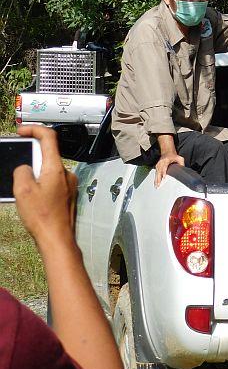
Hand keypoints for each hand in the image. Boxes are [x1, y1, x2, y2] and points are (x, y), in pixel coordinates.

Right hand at [13, 125, 77, 248]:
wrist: (57, 238)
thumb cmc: (43, 217)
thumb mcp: (22, 190)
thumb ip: (21, 172)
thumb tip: (25, 167)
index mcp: (56, 168)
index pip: (49, 137)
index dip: (34, 129)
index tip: (22, 131)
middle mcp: (66, 173)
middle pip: (47, 154)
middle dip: (30, 156)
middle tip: (17, 164)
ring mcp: (69, 184)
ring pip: (49, 169)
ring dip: (34, 172)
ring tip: (23, 187)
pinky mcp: (67, 194)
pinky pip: (52, 181)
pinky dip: (40, 183)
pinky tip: (31, 196)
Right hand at [154, 152, 184, 187]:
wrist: (167, 151)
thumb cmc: (174, 155)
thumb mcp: (179, 158)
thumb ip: (181, 163)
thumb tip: (183, 170)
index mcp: (166, 160)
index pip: (164, 167)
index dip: (164, 172)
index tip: (164, 177)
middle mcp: (161, 163)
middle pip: (159, 171)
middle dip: (159, 178)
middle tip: (159, 185)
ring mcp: (158, 165)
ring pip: (157, 173)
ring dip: (156, 180)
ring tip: (157, 186)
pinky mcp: (157, 167)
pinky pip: (156, 174)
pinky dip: (155, 179)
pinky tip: (156, 184)